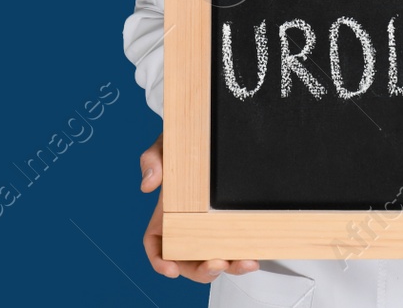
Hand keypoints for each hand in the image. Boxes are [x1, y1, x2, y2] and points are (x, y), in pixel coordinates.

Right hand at [139, 133, 259, 281]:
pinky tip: (253, 255)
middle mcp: (186, 227)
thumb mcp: (165, 146)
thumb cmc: (184, 144)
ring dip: (229, 267)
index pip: (157, 245)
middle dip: (201, 270)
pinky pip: (235, 246)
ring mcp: (209, 227)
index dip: (160, 262)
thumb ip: (152, 160)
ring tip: (243, 262)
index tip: (171, 270)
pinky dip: (243, 255)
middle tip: (217, 264)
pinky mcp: (231, 224)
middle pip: (188, 261)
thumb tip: (148, 185)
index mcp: (165, 216)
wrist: (209, 132)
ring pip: (214, 258)